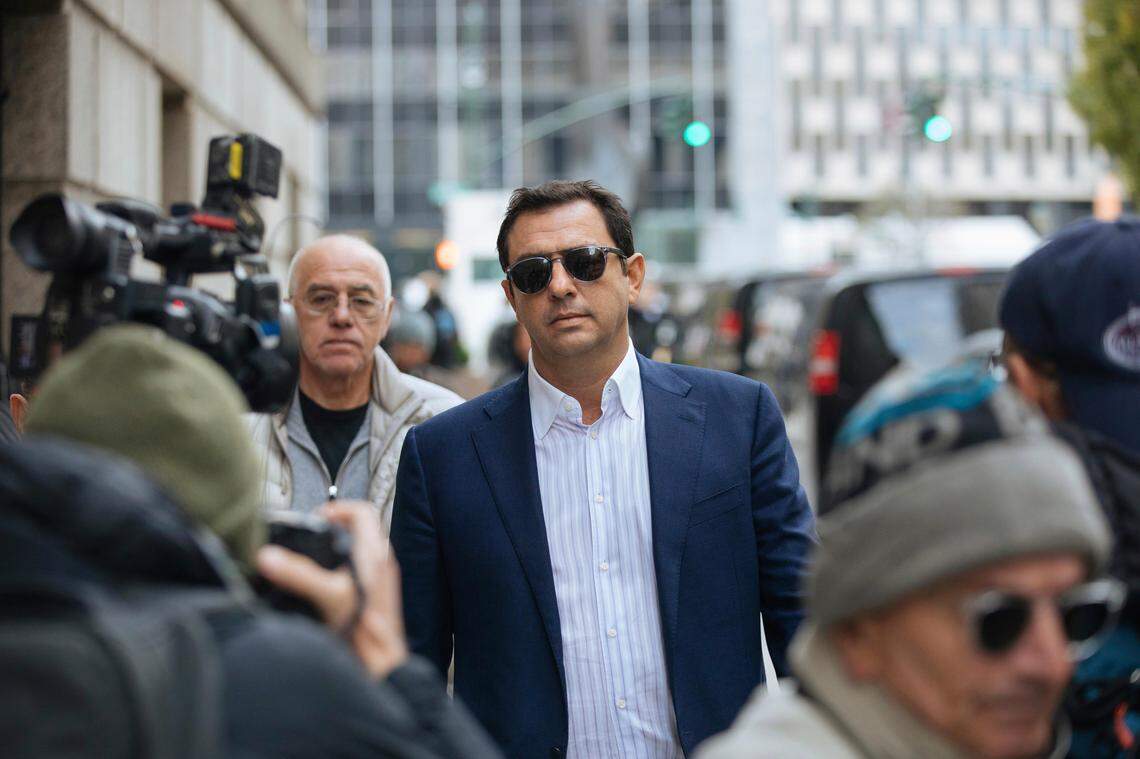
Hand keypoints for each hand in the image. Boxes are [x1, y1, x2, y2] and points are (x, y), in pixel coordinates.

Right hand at [256, 501, 408, 678]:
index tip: (316, 518)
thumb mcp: (329, 596)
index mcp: (374, 553)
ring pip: (359, 550)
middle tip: (312, 535)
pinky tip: (324, 585)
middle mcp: (381, 562)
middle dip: (333, 527)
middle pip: (359, 529)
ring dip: (337, 548)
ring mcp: (381, 579)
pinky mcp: (375, 596)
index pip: (362, 511)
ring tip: (314, 557)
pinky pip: (359, 571)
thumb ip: (298, 575)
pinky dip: (341, 568)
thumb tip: (269, 557)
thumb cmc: (366, 631)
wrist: (383, 666)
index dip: (338, 508)